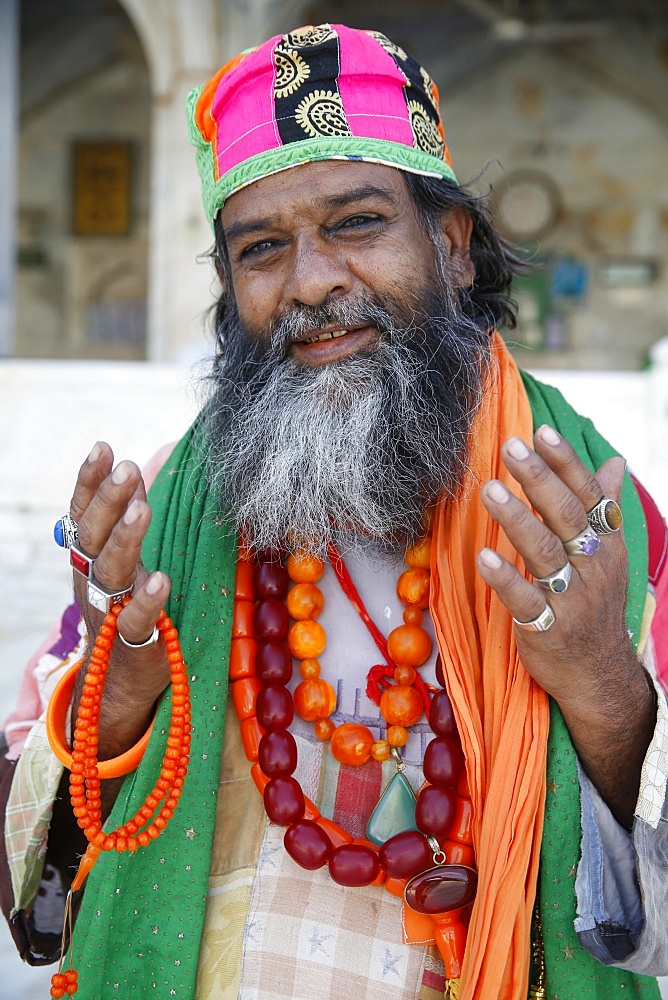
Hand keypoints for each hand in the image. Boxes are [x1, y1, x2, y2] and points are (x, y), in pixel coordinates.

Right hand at [69, 442, 171, 757]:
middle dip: (109, 501)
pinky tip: (160, 581)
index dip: (90, 482)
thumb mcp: (119, 559)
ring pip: (112, 571)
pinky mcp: (135, 641)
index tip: (103, 447)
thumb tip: (132, 470)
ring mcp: (111, 609)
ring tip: (142, 510)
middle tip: (126, 468)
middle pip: (96, 536)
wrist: (117, 678)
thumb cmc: (123, 605)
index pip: (84, 513)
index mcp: (89, 556)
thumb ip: (125, 518)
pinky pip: (137, 620)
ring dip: (126, 540)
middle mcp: (94, 579)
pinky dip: (147, 601)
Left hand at [475, 423, 654, 824]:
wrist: (599, 673)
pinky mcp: (547, 629)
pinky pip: (525, 601)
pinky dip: (505, 579)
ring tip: (489, 489)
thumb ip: (604, 506)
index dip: (565, 463)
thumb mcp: (609, 553)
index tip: (540, 432)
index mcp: (606, 543)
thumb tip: (616, 461)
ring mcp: (572, 599)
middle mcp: (593, 566)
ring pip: (544, 552)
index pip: (588, 495)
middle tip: (510, 447)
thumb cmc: (595, 602)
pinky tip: (483, 559)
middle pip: (565, 515)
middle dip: (538, 479)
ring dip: (516, 519)